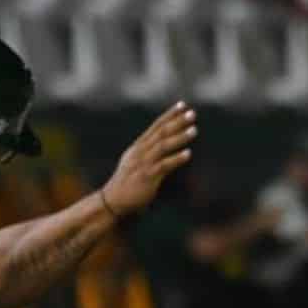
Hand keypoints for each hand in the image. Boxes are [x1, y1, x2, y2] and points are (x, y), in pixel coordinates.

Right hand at [99, 101, 196, 216]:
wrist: (112, 201)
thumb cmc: (127, 183)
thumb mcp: (135, 163)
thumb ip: (148, 154)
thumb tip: (162, 146)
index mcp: (139, 147)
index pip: (156, 126)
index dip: (169, 115)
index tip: (182, 105)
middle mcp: (140, 151)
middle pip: (161, 132)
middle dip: (177, 121)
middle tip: (192, 113)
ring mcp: (143, 163)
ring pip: (163, 145)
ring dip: (179, 137)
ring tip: (194, 129)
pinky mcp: (147, 176)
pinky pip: (164, 165)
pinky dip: (176, 158)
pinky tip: (188, 154)